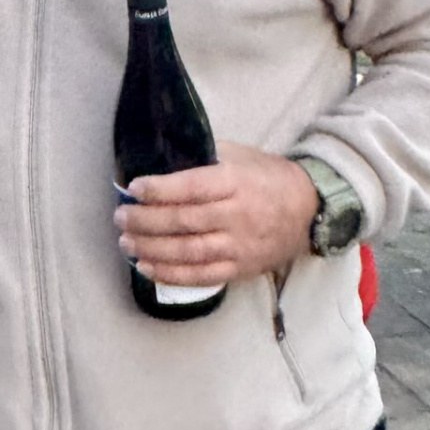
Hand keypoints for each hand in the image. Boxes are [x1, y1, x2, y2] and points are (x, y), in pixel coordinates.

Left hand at [113, 142, 316, 287]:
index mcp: (236, 182)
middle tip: (120, 217)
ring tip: (126, 242)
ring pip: (189, 252)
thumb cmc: (266, 176)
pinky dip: (171, 275)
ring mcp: (240, 246)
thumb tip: (161, 155)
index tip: (134, 188)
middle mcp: (237, 216)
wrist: (308, 208)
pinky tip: (146, 267)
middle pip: (185, 222)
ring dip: (152, 249)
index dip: (160, 190)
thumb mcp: (240, 154)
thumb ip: (205, 154)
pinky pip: (202, 276)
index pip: (193, 188)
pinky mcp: (240, 268)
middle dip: (146, 221)